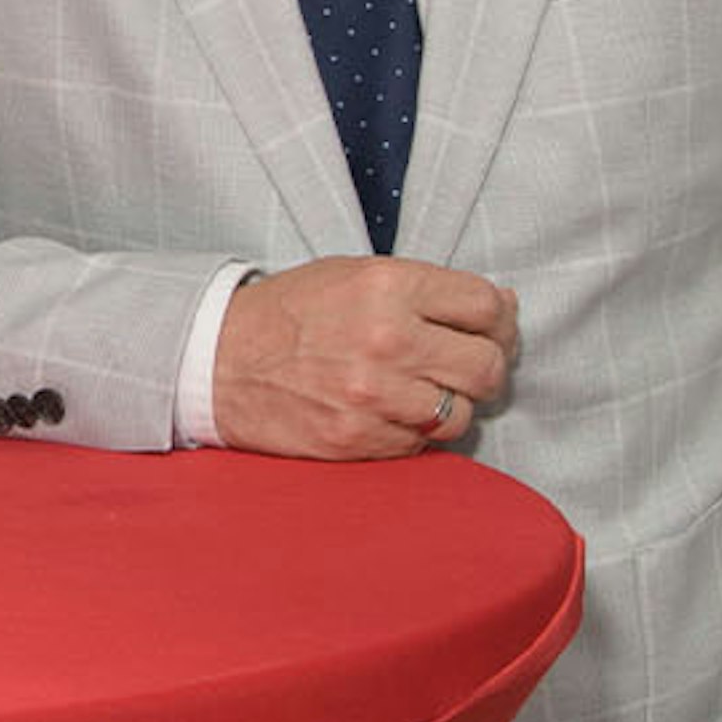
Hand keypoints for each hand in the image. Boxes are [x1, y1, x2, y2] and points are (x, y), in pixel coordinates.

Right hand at [210, 256, 517, 459]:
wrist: (219, 360)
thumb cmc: (291, 314)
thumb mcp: (353, 275)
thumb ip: (426, 290)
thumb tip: (502, 306)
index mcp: (387, 286)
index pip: (486, 306)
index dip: (497, 320)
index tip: (487, 328)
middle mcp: (387, 339)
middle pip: (486, 366)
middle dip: (482, 367)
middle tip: (460, 365)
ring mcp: (375, 395)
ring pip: (461, 414)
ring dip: (447, 405)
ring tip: (415, 390)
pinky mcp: (360, 439)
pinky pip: (422, 445)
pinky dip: (412, 433)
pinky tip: (385, 411)